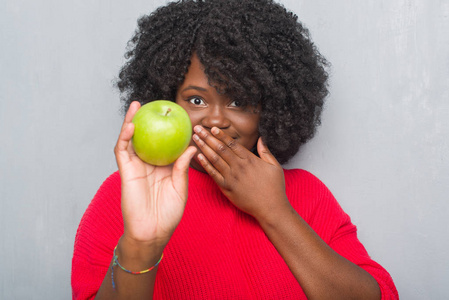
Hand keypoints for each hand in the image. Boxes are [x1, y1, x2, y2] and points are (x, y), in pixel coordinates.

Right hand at [114, 101, 196, 247]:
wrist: (153, 231)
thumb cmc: (168, 213)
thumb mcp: (180, 187)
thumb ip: (182, 167)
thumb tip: (191, 147)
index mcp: (163, 167)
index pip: (164, 143)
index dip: (167, 130)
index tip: (175, 115)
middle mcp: (148, 164)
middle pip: (146, 138)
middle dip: (147, 120)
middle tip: (152, 104)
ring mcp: (136, 167)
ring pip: (131, 140)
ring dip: (131, 122)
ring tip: (135, 106)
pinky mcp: (126, 172)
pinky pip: (123, 152)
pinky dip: (124, 138)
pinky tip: (130, 126)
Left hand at [192, 125, 289, 220]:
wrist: (271, 208)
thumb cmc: (275, 188)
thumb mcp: (275, 166)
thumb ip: (265, 151)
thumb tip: (261, 138)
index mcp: (250, 160)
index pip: (232, 144)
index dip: (221, 135)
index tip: (213, 127)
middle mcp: (239, 167)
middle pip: (220, 148)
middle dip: (207, 137)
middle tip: (198, 128)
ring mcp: (231, 178)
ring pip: (214, 159)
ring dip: (204, 147)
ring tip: (195, 138)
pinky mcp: (227, 188)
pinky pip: (213, 174)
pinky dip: (205, 164)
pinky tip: (198, 157)